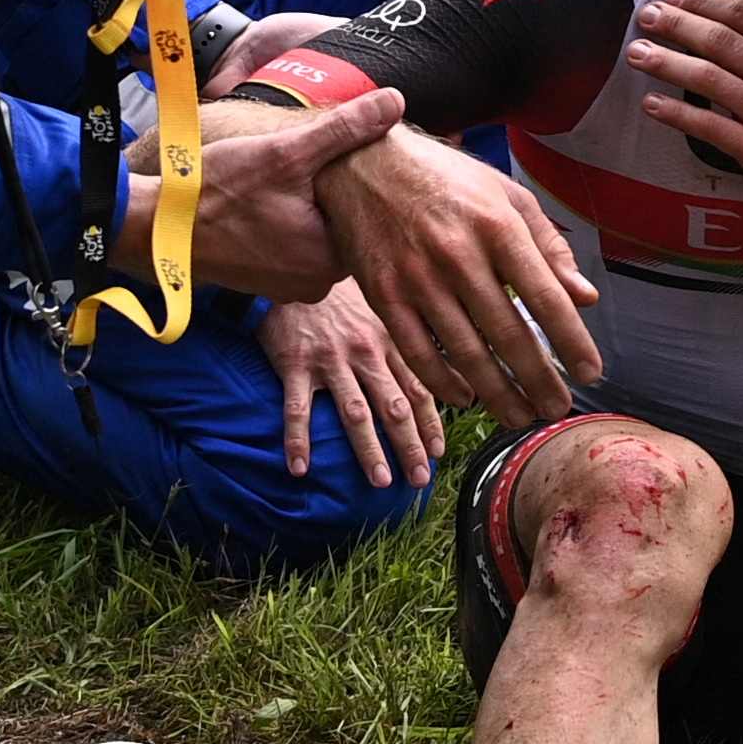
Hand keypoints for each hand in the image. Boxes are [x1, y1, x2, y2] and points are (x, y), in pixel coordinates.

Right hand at [175, 82, 404, 299]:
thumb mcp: (286, 152)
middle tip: (307, 168)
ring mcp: (288, 288)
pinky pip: (292, 250)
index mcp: (332, 261)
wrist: (154, 227)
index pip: (369, 218)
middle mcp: (316, 285)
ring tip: (285, 183)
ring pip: (316, 238)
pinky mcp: (264, 284)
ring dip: (308, 211)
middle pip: (343, 229)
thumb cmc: (217, 192)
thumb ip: (344, 128)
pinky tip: (267, 202)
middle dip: (332, 198)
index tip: (339, 160)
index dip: (356, 183)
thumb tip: (397, 100)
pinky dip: (286, 226)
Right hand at [259, 278, 438, 487]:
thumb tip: (448, 367)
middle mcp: (365, 352)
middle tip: (420, 478)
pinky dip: (298, 440)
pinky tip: (300, 469)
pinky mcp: (294, 364)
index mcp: (390, 340)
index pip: (418, 389)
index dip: (431, 423)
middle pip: (393, 406)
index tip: (439, 453)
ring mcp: (330, 359)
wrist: (295, 262)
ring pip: (354, 411)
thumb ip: (408, 339)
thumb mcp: (383, 307)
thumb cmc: (342, 294)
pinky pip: (296, 408)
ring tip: (380, 481)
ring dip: (369, 449)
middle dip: (410, 445)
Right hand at [311, 123, 604, 417]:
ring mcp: (417, 277)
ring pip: (466, 352)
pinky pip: (418, 352)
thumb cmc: (446, 180)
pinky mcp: (383, 294)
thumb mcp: (506, 195)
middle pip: (509, 334)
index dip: (572, 342)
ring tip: (520, 415)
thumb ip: (549, 247)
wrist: (362, 164)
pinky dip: (444, 383)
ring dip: (498, 393)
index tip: (590, 374)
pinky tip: (467, 397)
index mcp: (498, 226)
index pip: (546, 297)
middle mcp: (458, 254)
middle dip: (539, 380)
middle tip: (557, 409)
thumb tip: (585, 298)